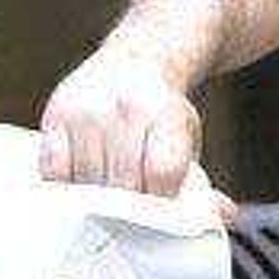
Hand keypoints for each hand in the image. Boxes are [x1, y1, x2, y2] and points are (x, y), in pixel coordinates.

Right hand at [38, 47, 207, 199]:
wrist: (134, 61)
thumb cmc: (162, 116)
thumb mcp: (187, 141)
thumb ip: (201, 184)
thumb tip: (225, 216)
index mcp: (165, 113)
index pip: (162, 173)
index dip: (162, 200)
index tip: (160, 208)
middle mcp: (124, 108)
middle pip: (122, 184)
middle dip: (129, 208)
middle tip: (132, 213)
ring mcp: (86, 110)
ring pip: (87, 183)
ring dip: (97, 200)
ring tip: (108, 195)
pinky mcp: (56, 116)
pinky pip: (54, 173)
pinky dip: (67, 186)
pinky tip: (82, 182)